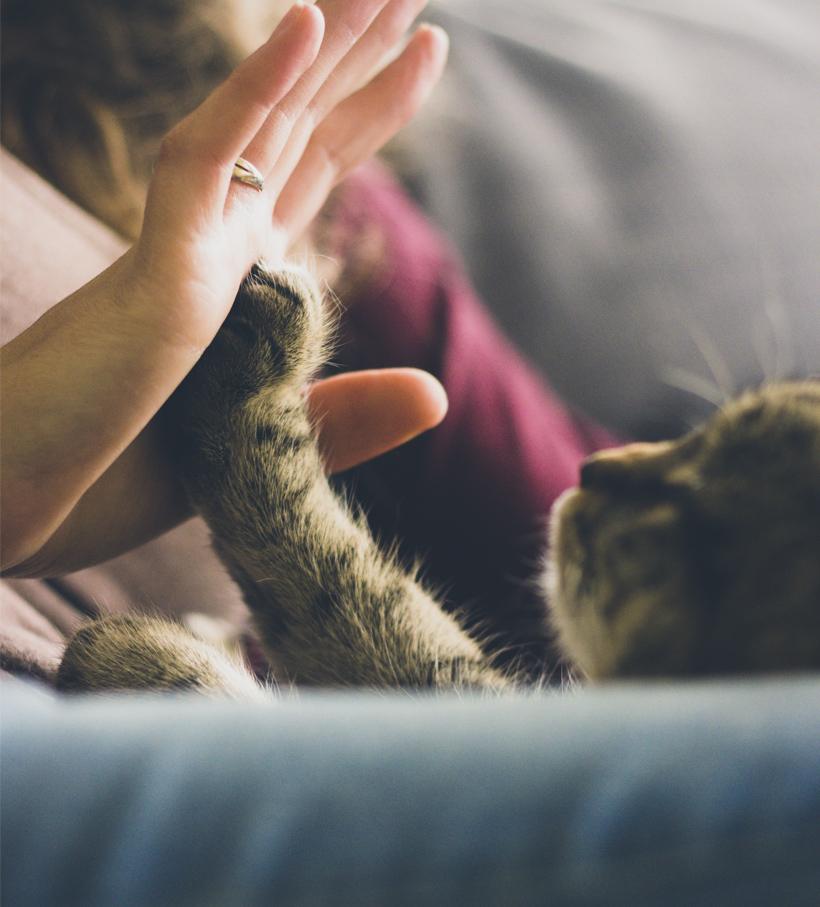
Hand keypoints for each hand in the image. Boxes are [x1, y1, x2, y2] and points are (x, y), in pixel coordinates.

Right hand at [1, 0, 448, 574]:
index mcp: (234, 280)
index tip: (421, 47)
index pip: (313, 169)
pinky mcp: (153, 278)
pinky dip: (255, 94)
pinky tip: (307, 28)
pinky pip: (204, 167)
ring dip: (326, 45)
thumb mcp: (259, 452)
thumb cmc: (110, 481)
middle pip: (301, 128)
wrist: (10, 512)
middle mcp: (211, 248)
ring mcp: (182, 254)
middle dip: (361, 53)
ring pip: (265, 124)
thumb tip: (438, 396)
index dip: (369, 107)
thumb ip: (346, 418)